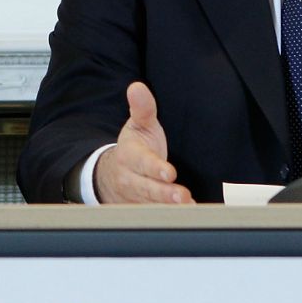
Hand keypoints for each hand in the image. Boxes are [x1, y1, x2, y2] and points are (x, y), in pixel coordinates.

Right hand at [92, 82, 189, 203]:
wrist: (111, 176)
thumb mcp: (138, 127)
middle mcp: (131, 179)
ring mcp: (137, 198)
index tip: (169, 173)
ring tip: (188, 205)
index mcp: (131, 156)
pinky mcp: (143, 210)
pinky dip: (172, 215)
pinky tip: (190, 212)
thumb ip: (142, 108)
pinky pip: (157, 215)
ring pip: (152, 205)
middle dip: (164, 194)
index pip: (143, 162)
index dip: (155, 168)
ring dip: (170, 207)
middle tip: (182, 196)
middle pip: (147, 188)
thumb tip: (137, 87)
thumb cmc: (134, 148)